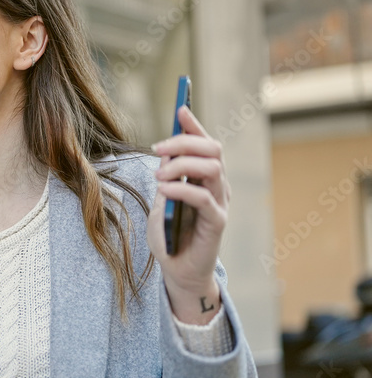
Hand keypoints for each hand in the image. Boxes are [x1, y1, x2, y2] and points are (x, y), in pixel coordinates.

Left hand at [146, 106, 230, 323]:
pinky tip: (165, 189)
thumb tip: (163, 153)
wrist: (176, 268)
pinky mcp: (217, 222)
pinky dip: (182, 188)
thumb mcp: (161, 198)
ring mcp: (220, 203)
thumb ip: (166, 177)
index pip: (205, 143)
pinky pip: (204, 197)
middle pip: (212, 149)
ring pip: (212, 168)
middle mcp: (217, 186)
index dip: (194, 125)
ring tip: (159, 176)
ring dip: (181, 165)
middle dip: (184, 142)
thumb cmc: (169, 232)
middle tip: (157, 149)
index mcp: (204, 176)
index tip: (181, 108)